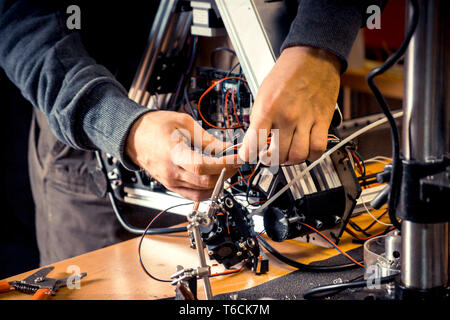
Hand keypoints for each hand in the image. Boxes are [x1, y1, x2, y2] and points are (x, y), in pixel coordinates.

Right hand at [126, 111, 237, 200]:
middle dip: (226, 173)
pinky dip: (207, 191)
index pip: (203, 166)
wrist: (133, 136)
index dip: (223, 164)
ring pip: (202, 193)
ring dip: (219, 183)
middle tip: (236, 162)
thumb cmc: (154, 126)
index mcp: (173, 153)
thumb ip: (206, 138)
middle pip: (205, 181)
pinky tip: (216, 180)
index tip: (236, 158)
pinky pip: (193, 196)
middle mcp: (171, 172)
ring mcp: (170, 182)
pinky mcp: (171, 186)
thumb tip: (225, 148)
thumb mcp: (182, 123)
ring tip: (227, 170)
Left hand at [238, 46, 340, 164]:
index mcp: (268, 108)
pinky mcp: (323, 120)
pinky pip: (318, 148)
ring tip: (286, 154)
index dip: (248, 155)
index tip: (248, 156)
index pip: (254, 143)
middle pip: (277, 155)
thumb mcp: (263, 92)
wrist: (313, 55)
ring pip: (297, 156)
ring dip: (290, 160)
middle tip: (269, 154)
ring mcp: (306, 120)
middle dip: (270, 159)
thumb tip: (254, 140)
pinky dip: (311, 155)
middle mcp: (287, 116)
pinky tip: (305, 150)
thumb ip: (259, 118)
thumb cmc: (287, 72)